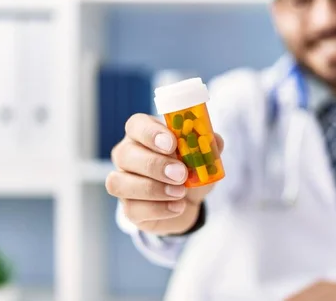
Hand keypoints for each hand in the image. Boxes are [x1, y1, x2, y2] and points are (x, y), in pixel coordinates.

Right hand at [106, 113, 223, 235]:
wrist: (188, 201)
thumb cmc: (190, 170)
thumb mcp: (203, 156)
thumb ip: (208, 146)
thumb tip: (214, 139)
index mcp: (143, 134)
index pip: (137, 125)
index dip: (151, 133)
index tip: (172, 144)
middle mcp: (127, 155)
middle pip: (125, 154)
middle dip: (155, 165)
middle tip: (181, 173)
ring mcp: (123, 182)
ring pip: (120, 183)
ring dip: (152, 189)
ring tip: (180, 192)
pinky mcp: (128, 208)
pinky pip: (132, 209)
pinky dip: (159, 209)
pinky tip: (178, 206)